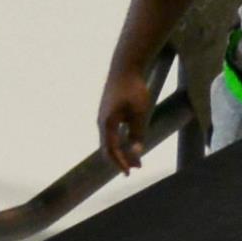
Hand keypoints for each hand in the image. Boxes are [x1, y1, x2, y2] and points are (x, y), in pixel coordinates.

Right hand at [96, 57, 163, 173]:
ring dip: (120, 150)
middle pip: (107, 148)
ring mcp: (102, 116)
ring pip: (108, 140)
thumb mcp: (139, 113)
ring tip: (134, 157)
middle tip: (135, 167)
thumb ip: (137, 134)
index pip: (112, 150)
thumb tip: (137, 152)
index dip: (120, 163)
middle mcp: (101, 122)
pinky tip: (128, 141)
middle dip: (120, 159)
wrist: (125, 67)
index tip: (129, 172)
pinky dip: (118, 141)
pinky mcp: (106, 112)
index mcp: (108, 123)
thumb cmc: (134, 89)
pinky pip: (110, 132)